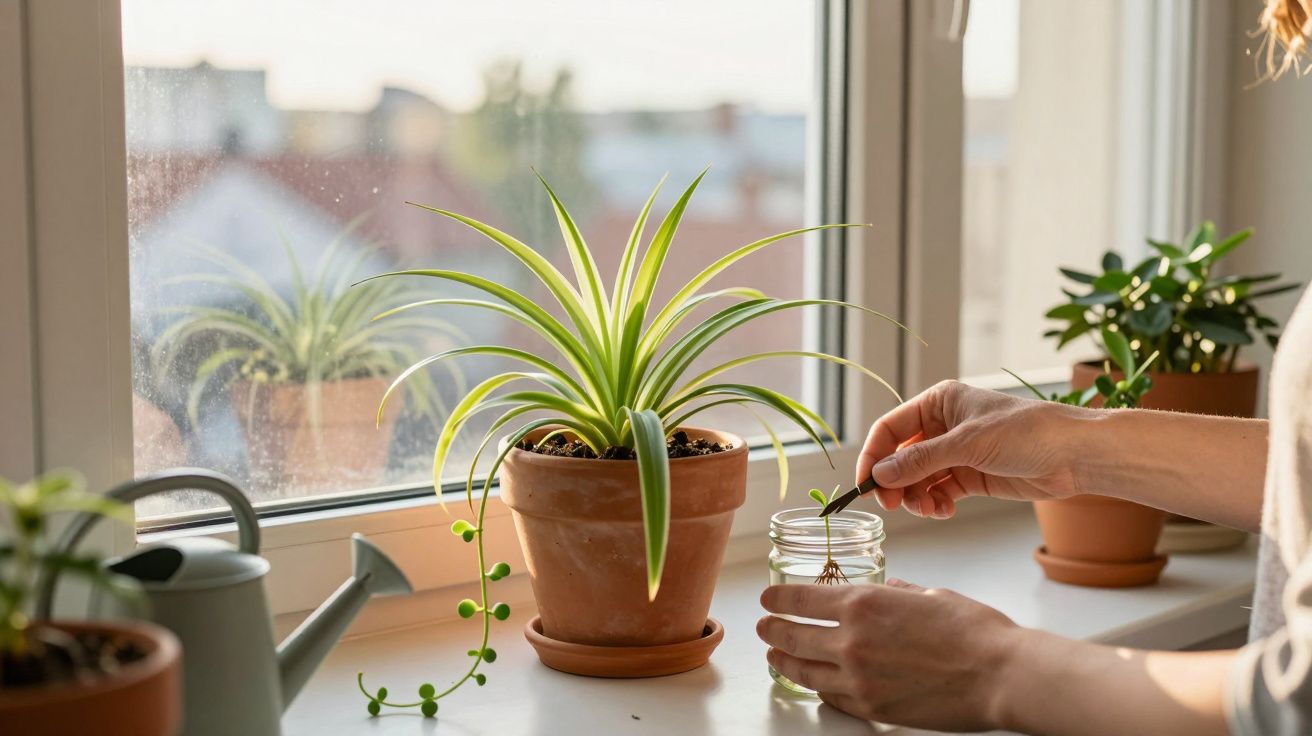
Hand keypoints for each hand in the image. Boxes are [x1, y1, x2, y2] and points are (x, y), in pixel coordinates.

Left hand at [758, 579, 1019, 730]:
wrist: (999, 674)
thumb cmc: (973, 630)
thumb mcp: (931, 595)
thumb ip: (901, 592)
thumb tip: (891, 588)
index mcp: (862, 603)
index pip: (800, 599)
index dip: (778, 598)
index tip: (768, 598)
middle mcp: (851, 640)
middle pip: (793, 636)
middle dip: (773, 629)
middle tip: (764, 627)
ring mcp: (858, 678)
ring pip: (804, 671)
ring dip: (784, 661)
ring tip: (775, 656)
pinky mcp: (872, 708)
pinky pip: (832, 697)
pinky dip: (819, 689)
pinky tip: (816, 684)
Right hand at [856, 380, 1084, 517]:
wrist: (1075, 455)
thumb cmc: (1027, 432)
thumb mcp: (968, 444)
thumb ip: (921, 460)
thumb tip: (880, 474)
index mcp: (939, 403)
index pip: (890, 428)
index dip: (874, 455)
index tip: (866, 484)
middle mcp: (943, 426)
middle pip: (900, 457)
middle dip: (895, 482)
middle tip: (894, 506)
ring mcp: (956, 453)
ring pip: (918, 479)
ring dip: (916, 497)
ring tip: (929, 509)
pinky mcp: (971, 476)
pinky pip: (938, 491)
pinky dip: (935, 503)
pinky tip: (943, 510)